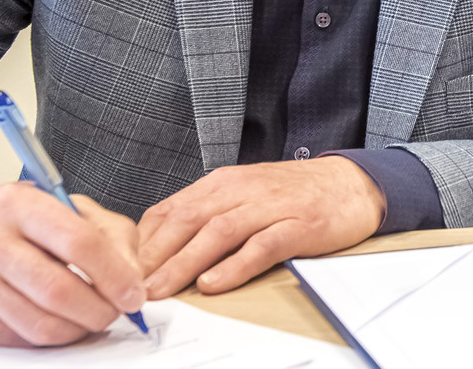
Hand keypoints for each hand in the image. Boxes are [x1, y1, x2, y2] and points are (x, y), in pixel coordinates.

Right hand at [0, 182, 144, 347]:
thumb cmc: (16, 221)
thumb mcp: (64, 206)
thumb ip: (109, 234)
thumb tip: (132, 280)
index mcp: (18, 204)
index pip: (78, 242)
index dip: (115, 274)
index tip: (134, 293)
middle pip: (59, 291)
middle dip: (100, 310)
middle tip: (115, 312)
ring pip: (41, 326)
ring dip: (78, 329)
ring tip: (89, 317)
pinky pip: (20, 340)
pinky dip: (49, 337)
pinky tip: (56, 320)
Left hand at [137, 157, 383, 297]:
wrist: (350, 184)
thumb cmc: (293, 194)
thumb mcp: (243, 195)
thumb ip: (207, 214)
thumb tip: (162, 247)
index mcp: (222, 183)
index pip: (171, 209)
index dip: (143, 242)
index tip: (122, 268)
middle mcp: (241, 190)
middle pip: (187, 221)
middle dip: (155, 256)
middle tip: (132, 286)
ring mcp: (269, 207)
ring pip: (217, 233)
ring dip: (184, 263)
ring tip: (163, 289)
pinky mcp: (297, 226)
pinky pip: (260, 246)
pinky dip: (234, 266)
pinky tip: (214, 283)